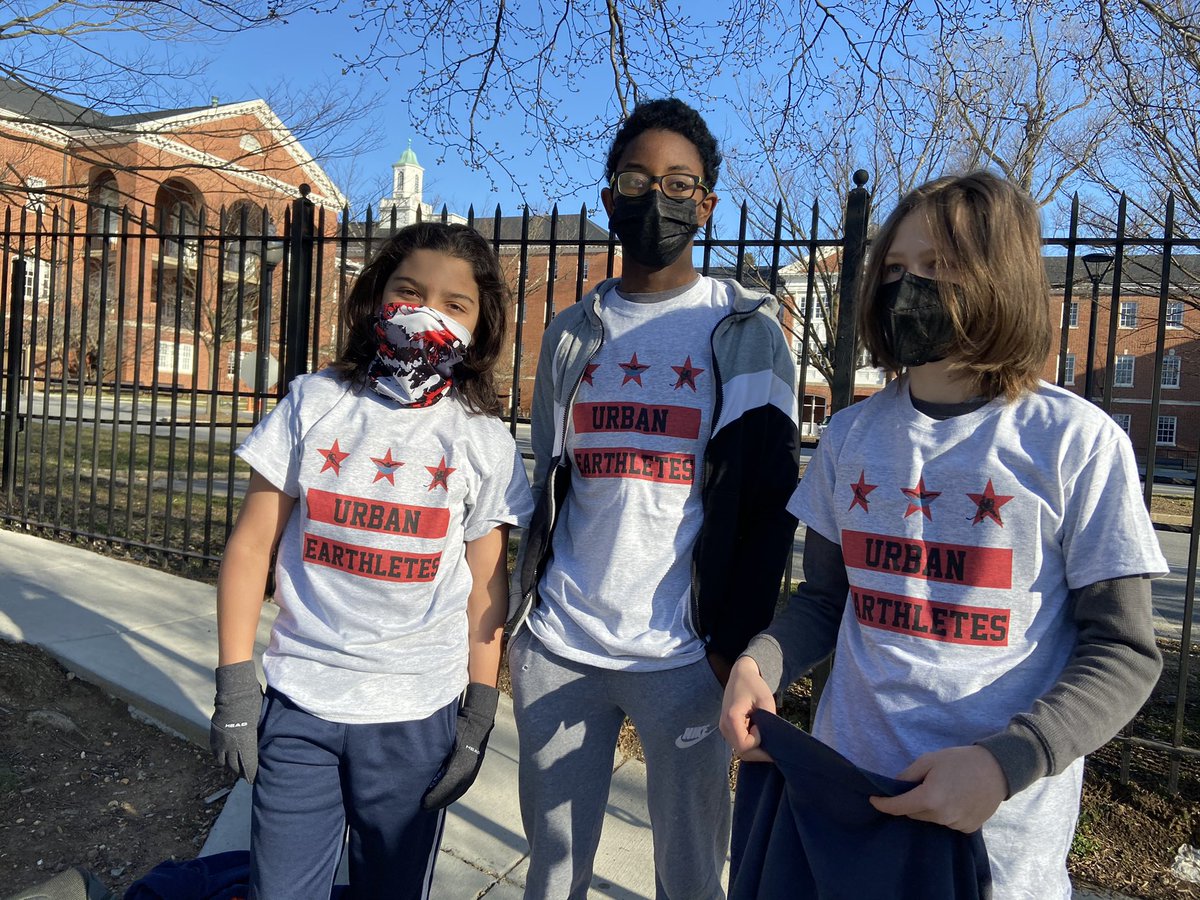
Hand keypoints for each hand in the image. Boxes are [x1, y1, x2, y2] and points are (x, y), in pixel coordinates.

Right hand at [209, 660, 262, 783]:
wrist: (235, 695)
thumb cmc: (252, 706)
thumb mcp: (259, 723)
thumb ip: (255, 737)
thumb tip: (258, 744)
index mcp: (246, 744)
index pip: (248, 764)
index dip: (250, 773)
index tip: (252, 780)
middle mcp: (232, 746)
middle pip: (235, 766)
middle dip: (240, 772)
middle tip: (245, 776)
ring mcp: (222, 742)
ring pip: (223, 762)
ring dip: (229, 766)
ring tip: (234, 769)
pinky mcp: (214, 737)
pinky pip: (215, 753)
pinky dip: (220, 757)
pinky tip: (223, 759)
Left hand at [422, 683, 498, 809]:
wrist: (478, 722)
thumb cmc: (458, 727)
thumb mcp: (444, 737)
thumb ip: (433, 751)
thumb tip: (417, 762)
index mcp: (460, 764)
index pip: (446, 786)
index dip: (434, 797)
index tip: (422, 802)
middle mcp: (468, 771)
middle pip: (452, 793)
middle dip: (438, 802)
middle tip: (423, 807)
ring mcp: (473, 772)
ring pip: (458, 792)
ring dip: (445, 800)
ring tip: (432, 804)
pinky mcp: (474, 771)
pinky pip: (463, 788)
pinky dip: (452, 795)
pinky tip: (444, 798)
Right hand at [719, 655, 776, 762]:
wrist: (740, 675)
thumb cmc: (753, 685)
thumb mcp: (765, 700)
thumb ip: (768, 720)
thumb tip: (774, 740)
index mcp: (731, 718)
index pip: (745, 746)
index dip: (758, 743)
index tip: (764, 728)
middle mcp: (724, 726)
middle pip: (743, 752)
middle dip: (760, 752)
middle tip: (774, 743)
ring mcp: (724, 728)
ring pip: (741, 750)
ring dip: (756, 748)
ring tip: (767, 736)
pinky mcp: (727, 728)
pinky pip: (739, 744)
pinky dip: (751, 744)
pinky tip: (760, 734)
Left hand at [869, 745, 1007, 832]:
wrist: (997, 769)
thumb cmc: (960, 760)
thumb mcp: (929, 760)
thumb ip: (908, 775)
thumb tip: (894, 787)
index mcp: (929, 798)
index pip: (898, 807)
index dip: (883, 804)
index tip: (873, 800)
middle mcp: (942, 816)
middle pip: (914, 813)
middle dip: (910, 802)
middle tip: (917, 786)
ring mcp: (956, 825)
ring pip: (931, 819)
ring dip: (928, 808)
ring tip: (941, 790)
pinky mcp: (968, 828)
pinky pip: (947, 823)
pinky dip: (944, 814)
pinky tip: (954, 799)